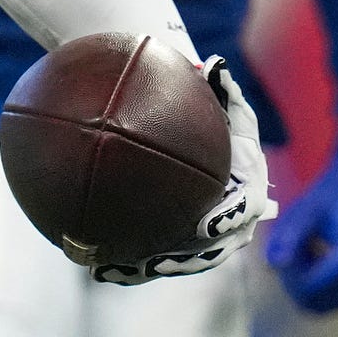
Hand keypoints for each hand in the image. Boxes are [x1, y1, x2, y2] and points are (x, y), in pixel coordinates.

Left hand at [93, 57, 277, 284]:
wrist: (177, 105)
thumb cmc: (195, 92)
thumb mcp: (208, 82)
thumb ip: (217, 81)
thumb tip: (216, 66)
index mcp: (245, 181)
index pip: (245, 207)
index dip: (229, 220)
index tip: (205, 224)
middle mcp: (226, 211)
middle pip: (213, 245)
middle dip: (186, 258)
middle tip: (157, 261)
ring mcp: (198, 226)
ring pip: (179, 255)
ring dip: (150, 267)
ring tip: (117, 270)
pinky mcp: (169, 230)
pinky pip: (149, 248)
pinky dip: (126, 258)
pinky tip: (92, 261)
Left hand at [263, 154, 337, 312]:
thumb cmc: (331, 197)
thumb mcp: (304, 211)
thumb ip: (288, 237)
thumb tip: (272, 265)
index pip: (309, 288)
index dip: (288, 275)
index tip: (281, 252)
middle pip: (316, 302)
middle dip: (296, 282)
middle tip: (290, 252)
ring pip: (325, 304)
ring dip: (308, 285)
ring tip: (306, 250)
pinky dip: (322, 285)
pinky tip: (319, 257)